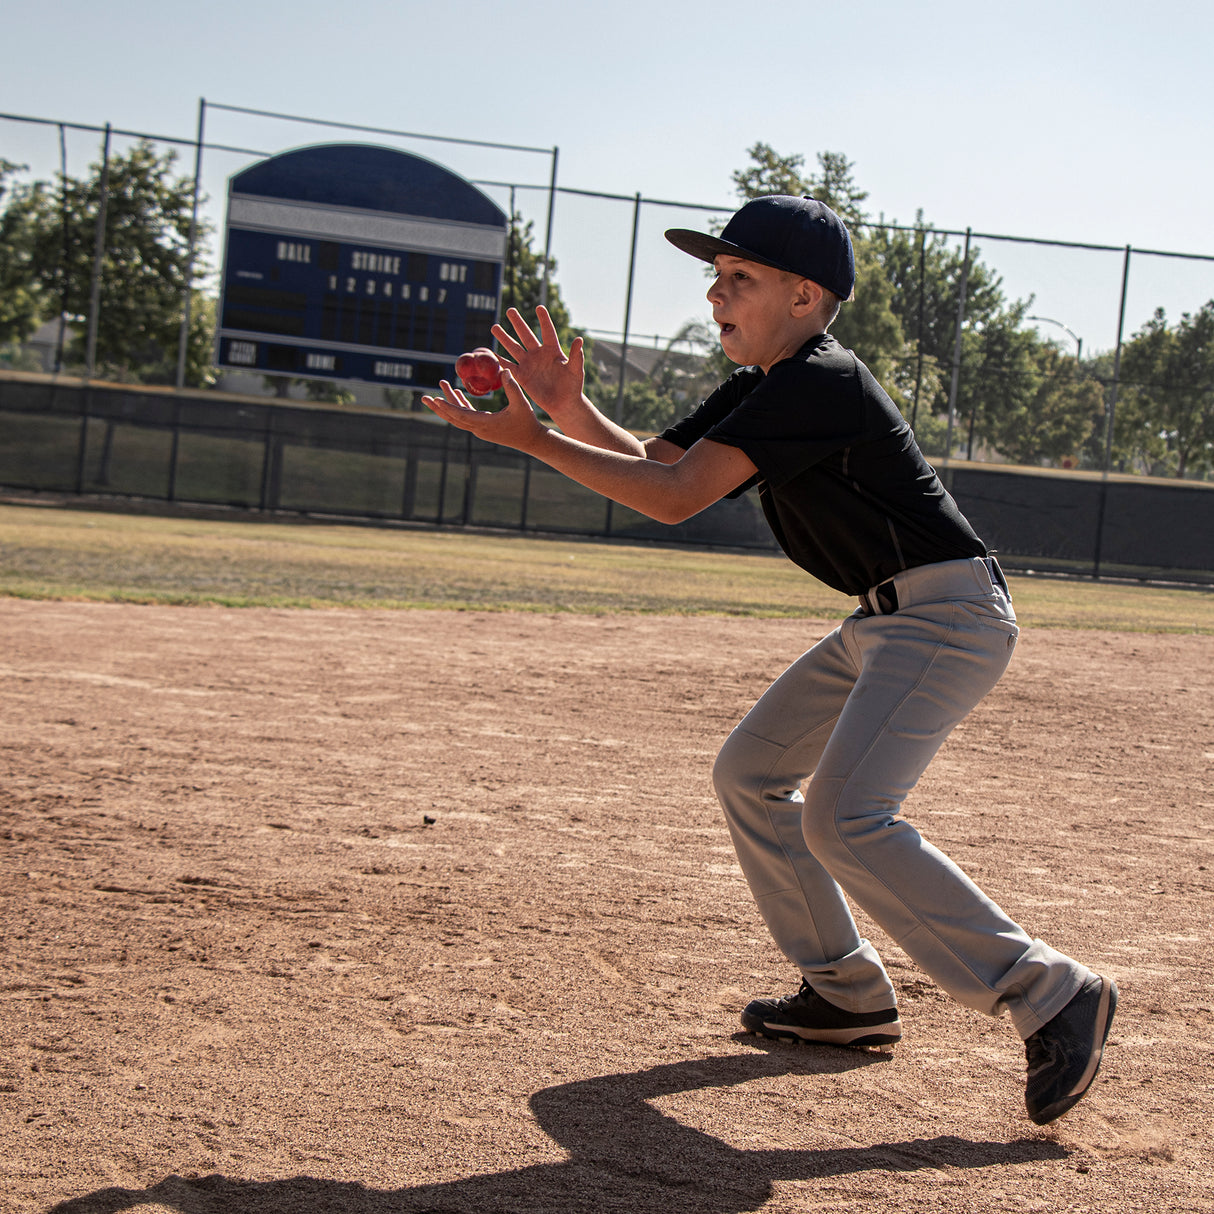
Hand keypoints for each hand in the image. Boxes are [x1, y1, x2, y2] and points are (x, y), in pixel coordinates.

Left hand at [420, 369, 545, 454]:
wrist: (532, 440)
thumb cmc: (527, 422)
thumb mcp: (521, 404)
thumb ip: (512, 387)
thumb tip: (503, 370)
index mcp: (485, 424)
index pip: (461, 416)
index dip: (448, 407)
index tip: (436, 399)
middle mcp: (478, 428)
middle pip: (453, 418)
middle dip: (439, 407)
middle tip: (424, 397)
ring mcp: (479, 429)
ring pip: (458, 416)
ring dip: (448, 403)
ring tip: (441, 385)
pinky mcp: (483, 426)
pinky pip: (466, 415)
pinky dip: (460, 404)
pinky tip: (457, 393)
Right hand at [493, 305, 585, 416]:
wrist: (564, 403)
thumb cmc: (573, 386)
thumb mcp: (576, 370)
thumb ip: (576, 356)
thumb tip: (579, 339)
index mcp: (553, 350)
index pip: (548, 331)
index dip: (544, 320)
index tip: (539, 307)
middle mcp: (539, 354)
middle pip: (526, 335)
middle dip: (518, 323)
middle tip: (510, 310)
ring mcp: (529, 364)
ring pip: (514, 348)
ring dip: (504, 338)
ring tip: (494, 327)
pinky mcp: (522, 376)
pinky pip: (509, 366)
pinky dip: (500, 361)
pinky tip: (491, 353)